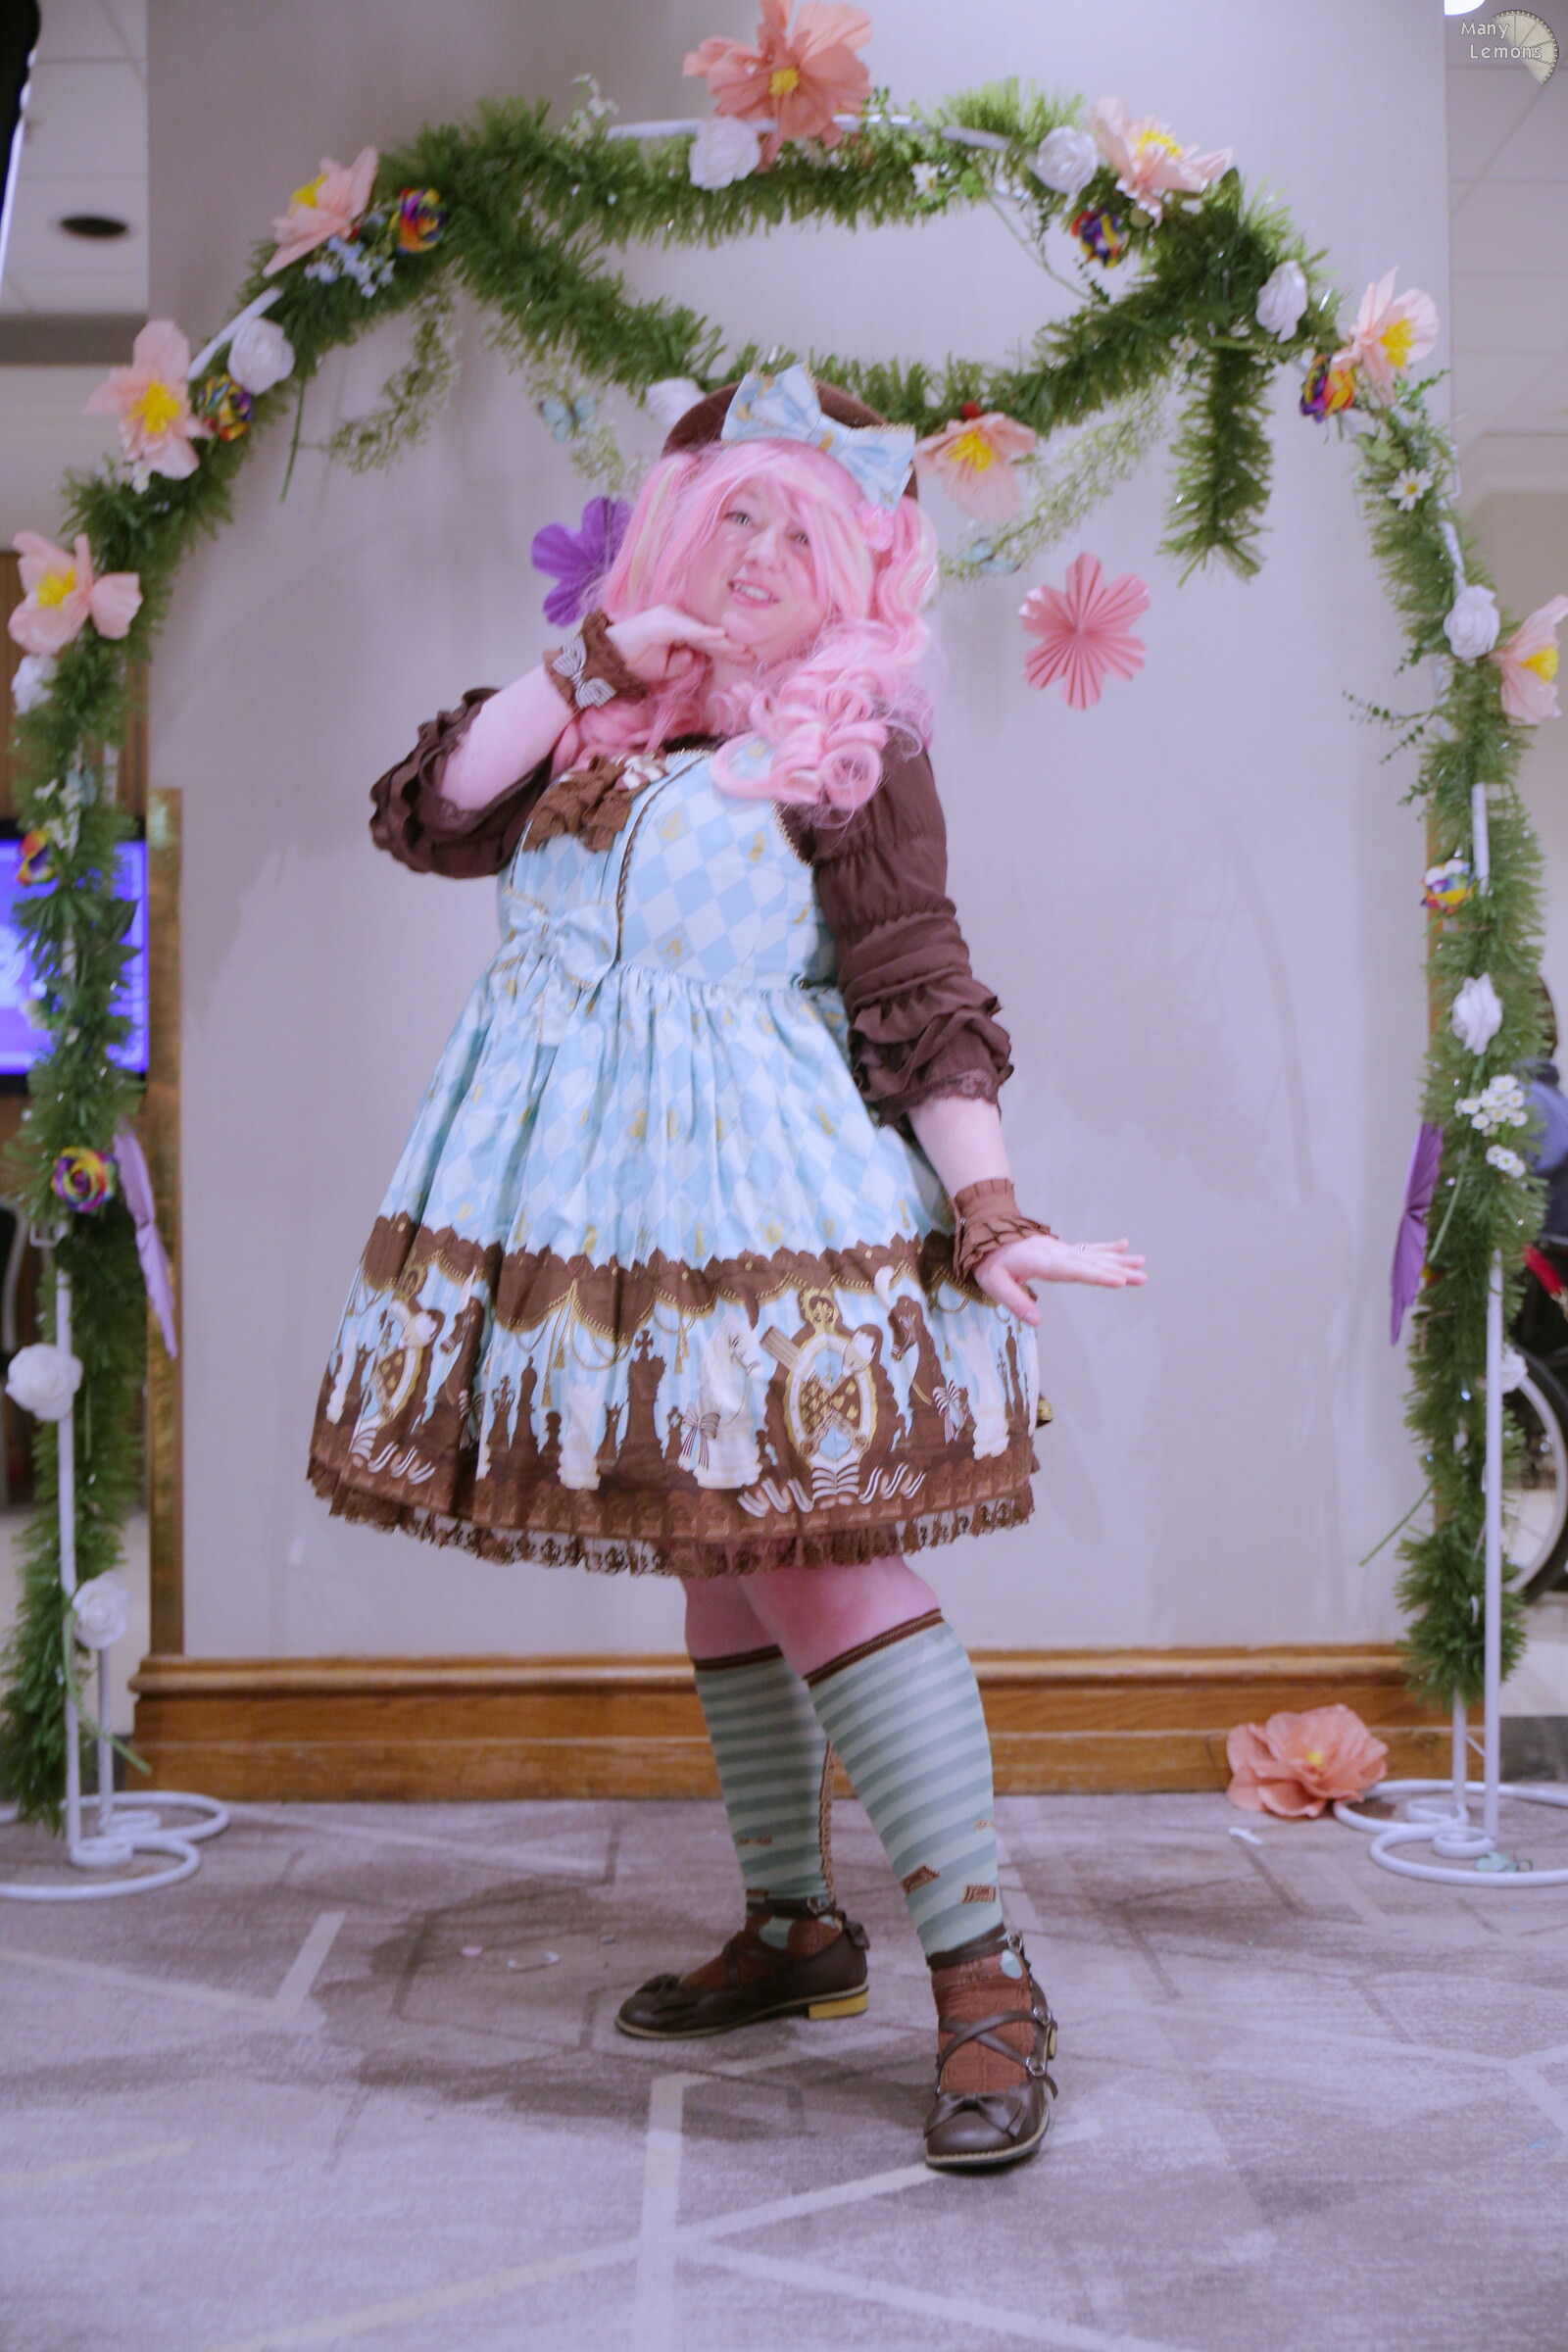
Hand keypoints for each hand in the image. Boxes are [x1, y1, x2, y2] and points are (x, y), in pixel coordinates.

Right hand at [605, 604, 745, 687]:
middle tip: (750, 655)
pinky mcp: (664, 623)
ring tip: (740, 649)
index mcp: (679, 628)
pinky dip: (704, 634)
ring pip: (701, 632)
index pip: (707, 640)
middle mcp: (676, 619)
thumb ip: (683, 663)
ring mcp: (670, 618)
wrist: (607, 657)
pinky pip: (688, 629)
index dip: (726, 649)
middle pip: (708, 635)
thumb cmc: (634, 661)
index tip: (745, 657)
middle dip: (729, 647)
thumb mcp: (665, 669)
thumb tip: (695, 658)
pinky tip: (720, 638)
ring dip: (721, 642)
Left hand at [972, 1234, 1146, 1326]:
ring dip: (1119, 1260)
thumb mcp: (995, 1284)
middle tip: (1142, 1277)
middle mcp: (1058, 1254)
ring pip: (1095, 1255)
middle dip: (1118, 1271)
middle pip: (1092, 1264)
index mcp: (1043, 1262)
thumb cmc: (990, 1262)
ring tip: (1142, 1264)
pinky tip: (1124, 1244)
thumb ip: (1016, 1302)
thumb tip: (1038, 1322)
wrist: (986, 1233)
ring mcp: (1062, 1249)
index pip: (1074, 1271)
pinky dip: (1107, 1247)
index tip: (1120, 1281)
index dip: (1097, 1276)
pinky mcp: (1062, 1249)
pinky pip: (1089, 1248)